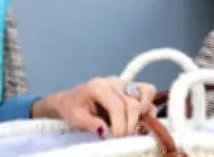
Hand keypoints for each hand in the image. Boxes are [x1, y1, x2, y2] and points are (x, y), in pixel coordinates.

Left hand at [33, 77, 156, 138]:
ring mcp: (123, 83)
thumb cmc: (73, 108)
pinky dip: (148, 107)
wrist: (71, 100)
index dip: (121, 125)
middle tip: (123, 137)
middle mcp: (113, 82)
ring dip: (143, 113)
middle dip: (131, 124)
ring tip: (131, 126)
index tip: (117, 138)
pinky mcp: (131, 87)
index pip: (117, 106)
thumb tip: (106, 133)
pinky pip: (148, 92)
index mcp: (98, 87)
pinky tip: (138, 120)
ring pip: (145, 92)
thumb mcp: (76, 118)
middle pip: (133, 102)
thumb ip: (91, 124)